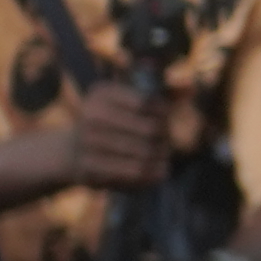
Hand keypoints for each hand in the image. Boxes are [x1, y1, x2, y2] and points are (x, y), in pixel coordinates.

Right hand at [52, 76, 175, 191]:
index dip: (164, 114)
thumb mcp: (129, 102)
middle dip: (165, 137)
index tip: (164, 120)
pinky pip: (134, 173)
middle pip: (151, 129)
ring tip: (163, 156)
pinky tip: (158, 171)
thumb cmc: (111, 124)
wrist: (70, 152)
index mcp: (102, 94)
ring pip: (145, 153)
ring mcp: (88, 142)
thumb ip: (162, 94)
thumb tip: (191, 87)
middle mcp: (92, 115)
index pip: (148, 103)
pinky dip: (153, 173)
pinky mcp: (90, 167)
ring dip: (161, 156)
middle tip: (166, 142)